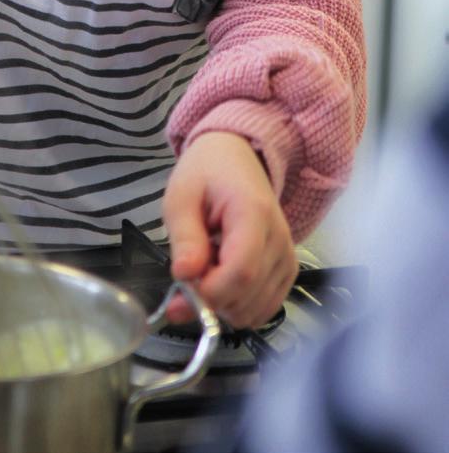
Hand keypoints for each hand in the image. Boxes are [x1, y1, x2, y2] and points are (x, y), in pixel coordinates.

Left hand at [162, 131, 297, 329]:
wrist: (236, 158)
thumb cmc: (206, 174)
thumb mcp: (181, 196)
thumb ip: (185, 236)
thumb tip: (185, 275)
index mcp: (253, 214)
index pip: (242, 272)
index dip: (209, 291)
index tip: (183, 283)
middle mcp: (280, 240)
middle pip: (247, 297)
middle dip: (210, 298)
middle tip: (188, 270)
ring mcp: (287, 259)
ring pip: (255, 310)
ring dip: (223, 303)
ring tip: (207, 268)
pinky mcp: (287, 272)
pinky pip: (262, 309)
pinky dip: (237, 304)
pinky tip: (222, 277)